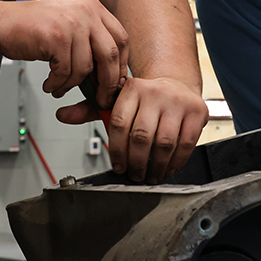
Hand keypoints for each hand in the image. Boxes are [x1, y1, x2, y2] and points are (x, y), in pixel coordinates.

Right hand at [0, 0, 128, 103]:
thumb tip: (112, 72)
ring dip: (73, 85)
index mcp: (93, 7)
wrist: (0, 22)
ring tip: (60, 87)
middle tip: (100, 97)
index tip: (116, 81)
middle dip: (107, 82)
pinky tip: (50, 83)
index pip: (121, 39)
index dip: (120, 64)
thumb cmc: (32, 27)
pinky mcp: (56, 37)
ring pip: (86, 67)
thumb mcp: (70, 23)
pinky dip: (58, 83)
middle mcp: (86, 11)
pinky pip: (66, 72)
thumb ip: (91, 40)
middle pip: (110, 54)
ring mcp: (72, 23)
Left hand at [57, 76, 208, 182]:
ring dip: (155, 166)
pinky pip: (186, 144)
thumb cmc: (144, 98)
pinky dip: (176, 162)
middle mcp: (155, 92)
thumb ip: (89, 110)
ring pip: (163, 143)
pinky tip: (168, 168)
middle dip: (136, 162)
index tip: (118, 166)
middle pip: (141, 136)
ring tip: (150, 176)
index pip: (119, 123)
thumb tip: (63, 115)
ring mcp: (178, 102)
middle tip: (134, 175)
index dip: (117, 151)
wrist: (176, 84)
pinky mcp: (197, 112)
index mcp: (132, 88)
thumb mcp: (116, 100)